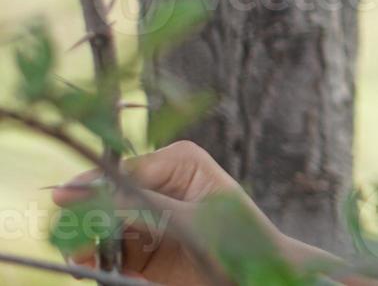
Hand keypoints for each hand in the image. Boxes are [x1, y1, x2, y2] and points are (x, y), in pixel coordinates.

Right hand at [49, 139, 287, 284]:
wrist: (257, 277)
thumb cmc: (239, 240)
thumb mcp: (190, 222)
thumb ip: (142, 207)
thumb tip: (93, 195)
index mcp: (178, 161)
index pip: (123, 171)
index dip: (91, 186)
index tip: (62, 201)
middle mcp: (159, 183)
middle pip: (106, 199)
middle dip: (87, 221)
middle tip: (74, 245)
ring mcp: (148, 216)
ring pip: (102, 228)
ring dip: (91, 247)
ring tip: (86, 262)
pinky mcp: (142, 247)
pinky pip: (109, 254)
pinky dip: (104, 265)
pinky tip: (109, 273)